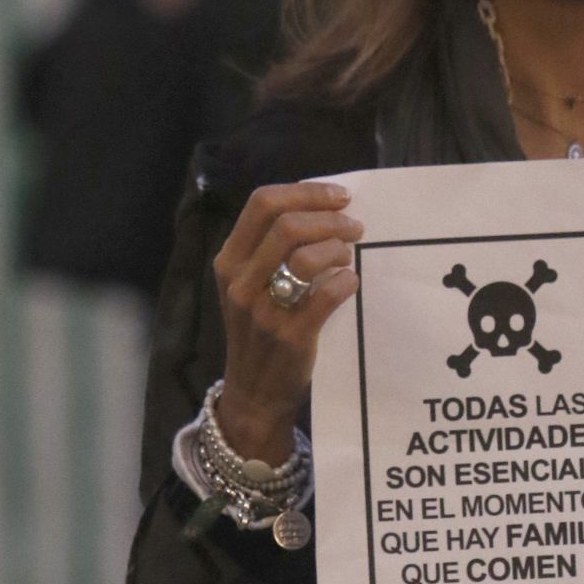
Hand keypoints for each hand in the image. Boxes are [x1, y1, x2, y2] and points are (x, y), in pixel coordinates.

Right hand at [214, 180, 363, 460]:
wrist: (254, 391)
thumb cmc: (258, 331)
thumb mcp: (249, 285)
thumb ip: (271, 248)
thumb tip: (322, 208)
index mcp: (229, 260)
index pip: (262, 203)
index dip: (306, 192)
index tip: (339, 197)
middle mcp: (240, 281)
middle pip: (287, 225)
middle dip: (330, 219)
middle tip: (354, 227)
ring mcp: (263, 310)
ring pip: (306, 257)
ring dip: (338, 248)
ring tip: (349, 256)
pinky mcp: (290, 335)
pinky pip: (325, 295)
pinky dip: (345, 282)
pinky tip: (350, 282)